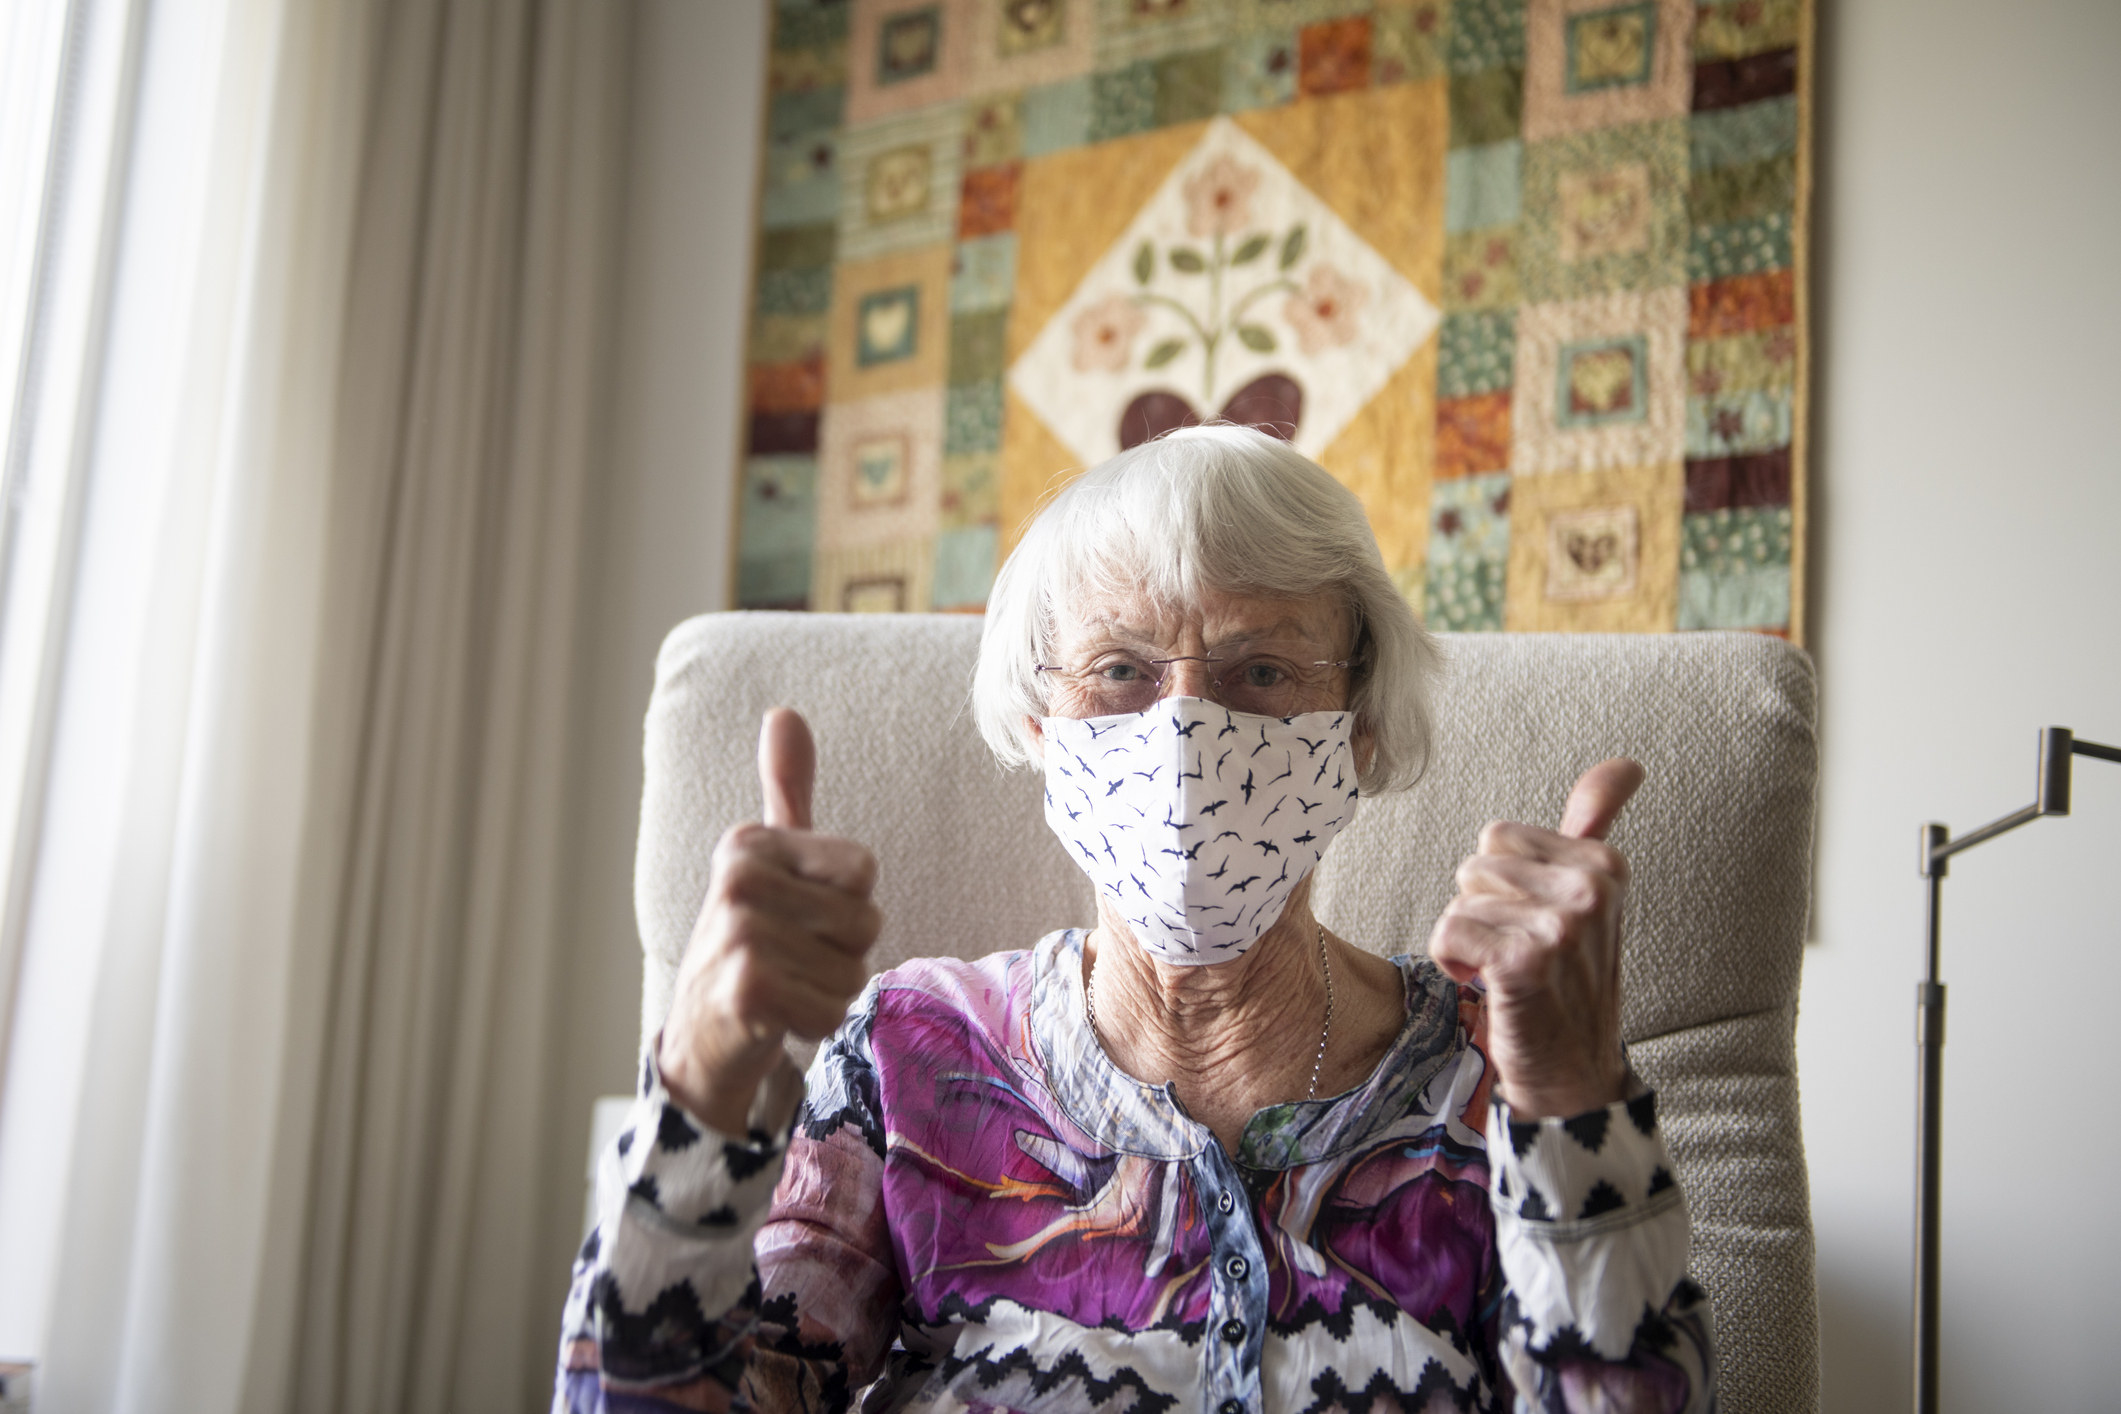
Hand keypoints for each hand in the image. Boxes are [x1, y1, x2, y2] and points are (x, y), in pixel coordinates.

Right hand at [657, 708, 881, 1134]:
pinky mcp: (748, 988)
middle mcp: (739, 879)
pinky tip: (775, 1020)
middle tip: (790, 963)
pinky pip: (832, 1011)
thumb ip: (785, 790)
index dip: (846, 906)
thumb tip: (784, 712)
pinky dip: (814, 1027)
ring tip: (782, 991)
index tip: (799, 919)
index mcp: (750, 843)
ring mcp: (739, 933)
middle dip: (841, 957)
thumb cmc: (751, 946)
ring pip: (852, 973)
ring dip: (827, 994)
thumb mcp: (768, 863)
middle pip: (866, 923)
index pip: (863, 871)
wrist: (702, 1038)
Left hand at [1428, 759, 1643, 1119]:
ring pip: (1460, 898)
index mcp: (1605, 864)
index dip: (1502, 884)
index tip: (1537, 925)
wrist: (1571, 1073)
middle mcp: (1590, 888)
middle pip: (1476, 862)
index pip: (1501, 837)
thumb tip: (1626, 763)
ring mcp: (1561, 925)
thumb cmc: (1566, 981)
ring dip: (1469, 938)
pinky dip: (1453, 961)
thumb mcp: (1587, 896)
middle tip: (1519, 951)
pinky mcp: (1526, 960)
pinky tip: (1487, 986)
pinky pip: (1449, 931)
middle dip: (1482, 906)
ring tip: (1507, 970)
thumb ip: (1595, 823)